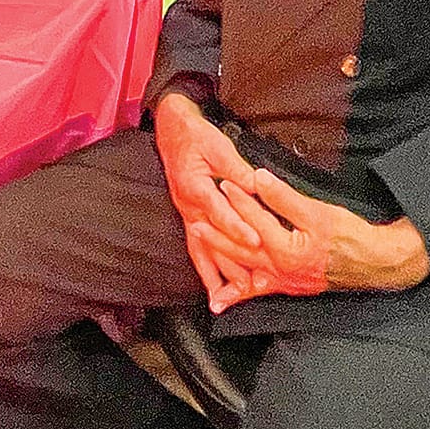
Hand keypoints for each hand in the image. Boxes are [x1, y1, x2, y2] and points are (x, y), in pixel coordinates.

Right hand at [151, 96, 262, 295]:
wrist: (172, 130)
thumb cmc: (196, 136)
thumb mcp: (219, 146)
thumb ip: (238, 169)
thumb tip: (257, 186)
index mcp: (196, 187)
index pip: (219, 212)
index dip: (238, 227)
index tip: (256, 241)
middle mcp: (188, 206)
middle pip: (209, 241)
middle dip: (228, 264)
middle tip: (248, 285)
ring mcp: (186, 213)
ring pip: (199, 250)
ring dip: (213, 274)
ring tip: (225, 298)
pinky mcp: (188, 216)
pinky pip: (195, 247)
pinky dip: (203, 267)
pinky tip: (211, 284)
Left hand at [192, 169, 429, 313]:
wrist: (376, 264)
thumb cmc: (351, 237)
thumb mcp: (318, 212)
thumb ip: (284, 198)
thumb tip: (258, 179)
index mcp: (285, 250)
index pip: (255, 220)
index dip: (239, 200)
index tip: (224, 183)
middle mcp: (279, 271)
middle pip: (240, 248)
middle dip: (217, 234)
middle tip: (196, 221)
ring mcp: (283, 282)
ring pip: (244, 271)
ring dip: (222, 261)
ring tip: (202, 251)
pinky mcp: (289, 287)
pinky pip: (258, 291)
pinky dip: (240, 294)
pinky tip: (224, 299)